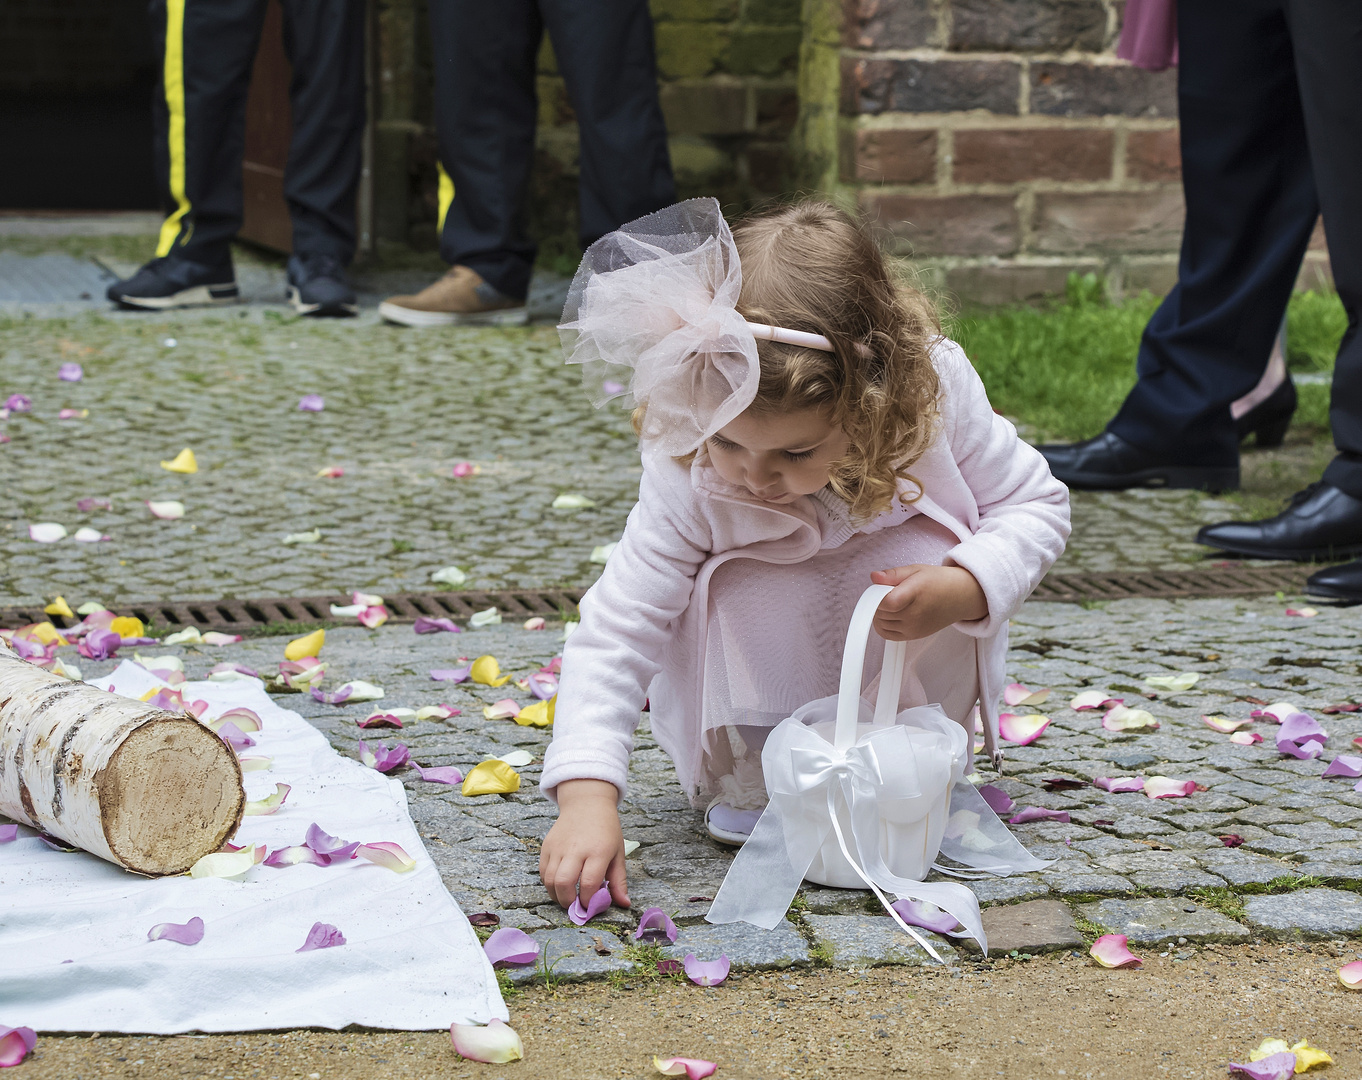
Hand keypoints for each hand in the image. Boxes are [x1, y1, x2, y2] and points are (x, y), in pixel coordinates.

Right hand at [539, 779, 630, 910]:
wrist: (587, 804)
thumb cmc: (606, 830)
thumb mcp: (618, 853)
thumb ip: (619, 880)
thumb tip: (624, 904)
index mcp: (598, 851)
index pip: (589, 883)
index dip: (588, 901)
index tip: (590, 907)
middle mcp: (576, 849)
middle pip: (564, 883)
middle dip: (568, 902)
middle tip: (575, 905)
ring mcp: (558, 847)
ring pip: (549, 880)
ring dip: (556, 895)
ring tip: (566, 898)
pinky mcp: (547, 845)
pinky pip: (543, 871)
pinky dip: (548, 883)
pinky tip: (559, 885)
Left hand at [869, 564, 988, 640]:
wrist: (960, 597)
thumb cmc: (939, 582)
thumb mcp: (916, 570)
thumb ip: (893, 574)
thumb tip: (874, 576)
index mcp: (915, 594)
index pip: (886, 602)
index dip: (878, 595)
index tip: (881, 588)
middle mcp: (914, 615)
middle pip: (881, 613)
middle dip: (878, 602)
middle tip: (888, 592)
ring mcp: (913, 628)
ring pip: (881, 624)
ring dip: (880, 613)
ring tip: (891, 602)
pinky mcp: (913, 636)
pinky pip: (887, 634)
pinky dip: (883, 625)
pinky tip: (889, 614)